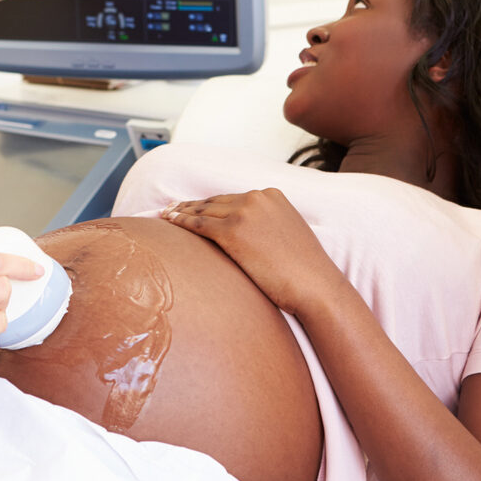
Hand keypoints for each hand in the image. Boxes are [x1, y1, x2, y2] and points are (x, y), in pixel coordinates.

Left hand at [162, 189, 344, 315]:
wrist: (315, 285)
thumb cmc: (304, 270)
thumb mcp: (288, 234)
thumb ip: (268, 225)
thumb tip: (250, 235)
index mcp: (272, 195)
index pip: (233, 198)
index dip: (211, 203)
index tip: (194, 205)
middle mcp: (257, 198)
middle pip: (215, 201)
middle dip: (192, 204)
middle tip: (172, 207)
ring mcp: (244, 213)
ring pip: (204, 210)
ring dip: (182, 211)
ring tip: (166, 214)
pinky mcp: (233, 232)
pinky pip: (199, 224)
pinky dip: (181, 221)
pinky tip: (169, 221)